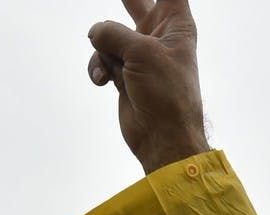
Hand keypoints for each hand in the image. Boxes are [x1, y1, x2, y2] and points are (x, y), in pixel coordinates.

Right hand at [87, 0, 208, 173]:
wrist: (162, 136)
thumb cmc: (167, 93)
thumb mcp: (141, 52)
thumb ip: (113, 32)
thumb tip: (94, 30)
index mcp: (175, 24)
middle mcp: (158, 35)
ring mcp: (139, 54)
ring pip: (108, 34)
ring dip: (102, 49)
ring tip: (109, 68)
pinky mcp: (123, 73)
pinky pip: (101, 58)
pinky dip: (97, 67)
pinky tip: (100, 81)